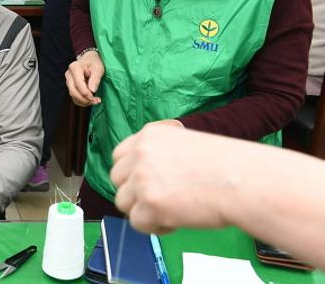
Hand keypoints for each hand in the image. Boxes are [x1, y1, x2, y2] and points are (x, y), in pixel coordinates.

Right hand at [65, 50, 103, 106]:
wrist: (89, 60)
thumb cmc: (94, 63)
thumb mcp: (98, 68)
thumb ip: (95, 79)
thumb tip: (92, 90)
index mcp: (74, 68)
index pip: (78, 84)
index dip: (86, 93)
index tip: (95, 98)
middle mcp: (69, 75)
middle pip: (73, 92)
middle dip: (85, 100)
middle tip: (97, 101)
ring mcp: (68, 81)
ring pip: (73, 96)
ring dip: (84, 101)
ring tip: (95, 101)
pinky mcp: (70, 86)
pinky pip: (74, 97)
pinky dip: (82, 101)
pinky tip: (90, 100)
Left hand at [111, 126, 236, 234]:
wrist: (245, 180)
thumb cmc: (227, 165)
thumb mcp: (186, 145)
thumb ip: (161, 155)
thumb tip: (147, 176)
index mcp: (149, 135)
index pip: (120, 155)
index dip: (131, 172)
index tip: (147, 183)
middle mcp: (141, 153)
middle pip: (117, 178)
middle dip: (134, 192)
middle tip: (161, 201)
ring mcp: (142, 178)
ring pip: (123, 202)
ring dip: (143, 210)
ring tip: (172, 212)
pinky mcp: (150, 204)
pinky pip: (137, 223)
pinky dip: (154, 227)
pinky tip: (176, 222)